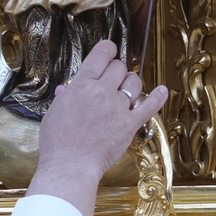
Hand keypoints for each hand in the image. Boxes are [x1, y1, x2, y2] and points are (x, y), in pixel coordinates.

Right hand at [26, 40, 167, 215]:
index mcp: (81, 86)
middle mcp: (102, 92)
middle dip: (116, 69)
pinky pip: (149, 106)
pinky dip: (158, 97)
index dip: (107, 49)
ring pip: (134, 82)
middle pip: (119, 67)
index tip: (109, 50)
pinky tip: (163, 91)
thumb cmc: (57, 143)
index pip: (101, 55)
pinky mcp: (129, 124)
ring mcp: (118, 108)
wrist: (69, 166)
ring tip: (127, 87)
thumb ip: (63, 98)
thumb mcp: (53, 114)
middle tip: (112, 77)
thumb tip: (66, 90)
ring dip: (131, 82)